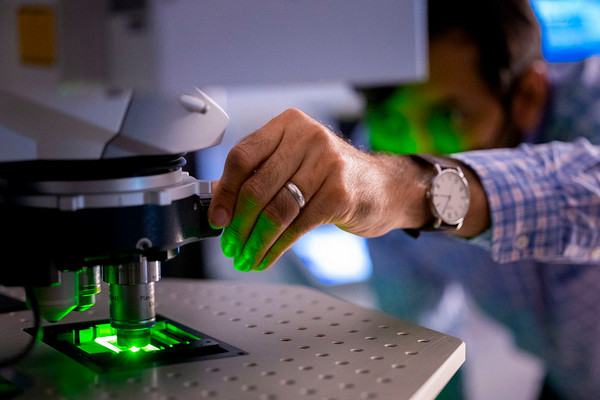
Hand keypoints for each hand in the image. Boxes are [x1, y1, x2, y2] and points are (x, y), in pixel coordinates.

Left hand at [207, 109, 431, 271]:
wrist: (382, 186)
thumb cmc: (330, 174)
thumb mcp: (292, 164)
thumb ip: (257, 176)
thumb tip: (218, 203)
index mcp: (288, 124)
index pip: (242, 156)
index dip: (225, 192)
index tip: (217, 218)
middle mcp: (308, 137)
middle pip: (257, 186)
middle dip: (238, 224)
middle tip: (230, 246)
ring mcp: (327, 164)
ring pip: (276, 210)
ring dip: (255, 241)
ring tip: (245, 257)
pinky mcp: (340, 193)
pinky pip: (297, 226)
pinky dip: (276, 247)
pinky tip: (266, 257)